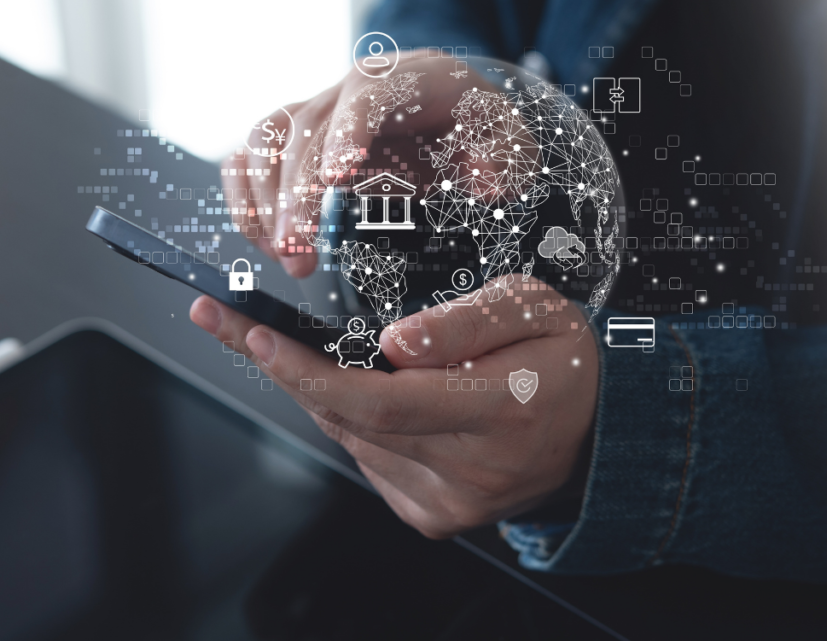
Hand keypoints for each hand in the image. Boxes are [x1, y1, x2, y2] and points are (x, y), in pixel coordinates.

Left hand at [189, 281, 598, 537]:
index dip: (310, 372)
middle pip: (349, 421)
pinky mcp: (431, 515)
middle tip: (230, 325)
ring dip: (315, 391)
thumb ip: (465, 322)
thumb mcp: (533, 309)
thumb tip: (392, 342)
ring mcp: (447, 503)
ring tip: (292, 346)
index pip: (383, 402)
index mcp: (500, 413)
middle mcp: (469, 471)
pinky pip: (366, 457)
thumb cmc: (562, 361)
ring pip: (350, 438)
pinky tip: (363, 389)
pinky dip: (349, 419)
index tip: (256, 336)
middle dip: (283, 368)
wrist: (595, 430)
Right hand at [221, 54, 497, 279]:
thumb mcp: (508, 144)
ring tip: (285, 256)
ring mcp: (315, 109)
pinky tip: (265, 243)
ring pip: (265, 139)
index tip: (336, 181)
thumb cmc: (475, 132)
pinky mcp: (293, 137)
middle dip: (297, 194)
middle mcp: (349, 88)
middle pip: (306, 127)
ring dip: (264, 200)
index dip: (346, 133)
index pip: (367, 95)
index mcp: (405, 79)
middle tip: (299, 255)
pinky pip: (249, 158)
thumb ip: (503, 160)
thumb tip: (484, 181)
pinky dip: (246, 199)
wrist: (447, 115)